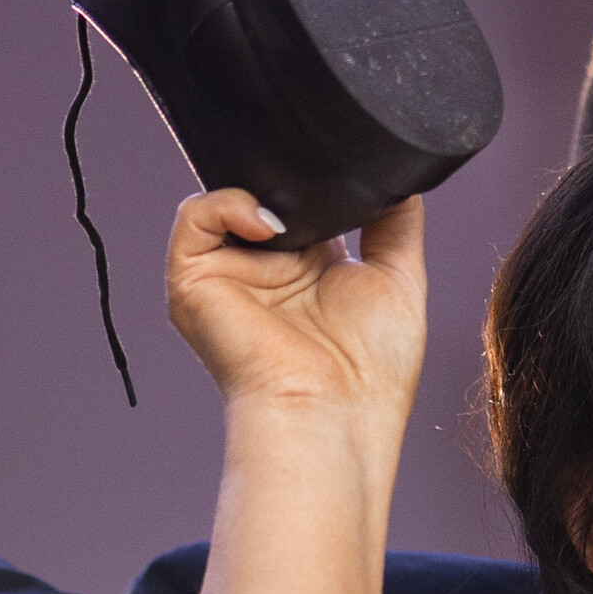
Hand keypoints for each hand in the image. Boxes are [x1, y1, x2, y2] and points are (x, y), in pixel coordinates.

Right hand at [164, 188, 429, 436]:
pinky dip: (226, 204)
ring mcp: (227, 276)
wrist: (332, 415)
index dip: (318, 185)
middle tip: (320, 192)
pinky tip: (268, 226)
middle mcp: (264, 271)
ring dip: (261, 193)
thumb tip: (398, 178)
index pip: (301, 205)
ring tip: (297, 222)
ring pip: (224, 200)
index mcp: (308, 270)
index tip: (344, 179)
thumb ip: (396, 224)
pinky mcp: (193, 283)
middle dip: (289, 182)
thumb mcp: (400, 279)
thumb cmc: (370, 372)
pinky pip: (193, 216)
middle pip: (263, 197)